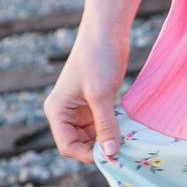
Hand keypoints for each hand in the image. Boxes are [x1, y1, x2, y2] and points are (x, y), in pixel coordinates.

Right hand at [43, 28, 128, 163]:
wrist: (107, 31)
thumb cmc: (98, 59)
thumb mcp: (101, 95)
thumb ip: (105, 126)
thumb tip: (111, 154)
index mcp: (57, 111)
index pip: (67, 146)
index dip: (87, 155)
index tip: (111, 155)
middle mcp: (66, 113)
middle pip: (80, 144)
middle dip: (100, 148)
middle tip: (123, 150)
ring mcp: (81, 109)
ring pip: (93, 136)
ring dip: (109, 139)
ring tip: (127, 139)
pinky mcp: (96, 103)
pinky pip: (103, 125)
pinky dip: (114, 129)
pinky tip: (128, 129)